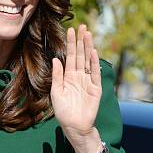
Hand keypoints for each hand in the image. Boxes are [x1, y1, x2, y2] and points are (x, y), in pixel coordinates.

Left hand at [51, 24, 101, 145]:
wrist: (74, 126)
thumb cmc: (64, 112)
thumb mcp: (56, 92)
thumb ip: (57, 76)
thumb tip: (56, 59)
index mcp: (68, 77)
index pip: (70, 57)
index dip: (70, 44)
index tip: (70, 30)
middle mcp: (79, 76)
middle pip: (80, 55)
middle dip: (80, 41)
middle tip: (82, 26)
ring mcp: (88, 81)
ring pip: (88, 61)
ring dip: (88, 47)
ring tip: (88, 34)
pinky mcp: (96, 88)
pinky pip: (95, 74)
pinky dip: (94, 63)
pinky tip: (93, 52)